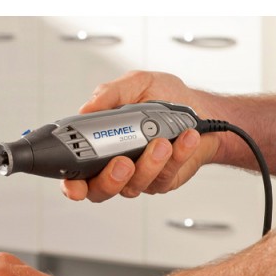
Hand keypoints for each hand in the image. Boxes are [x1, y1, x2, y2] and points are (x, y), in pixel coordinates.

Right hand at [61, 70, 222, 203]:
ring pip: (135, 184)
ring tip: (162, 142)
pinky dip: (176, 156)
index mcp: (101, 144)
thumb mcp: (136, 84)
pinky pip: (164, 176)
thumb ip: (110, 94)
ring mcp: (140, 176)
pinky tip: (184, 139)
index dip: (72, 184)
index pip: (77, 172)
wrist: (202, 110)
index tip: (75, 183)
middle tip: (123, 162)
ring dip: (149, 164)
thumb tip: (87, 107)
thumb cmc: (166, 97)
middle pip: (101, 190)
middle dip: (110, 179)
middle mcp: (116, 165)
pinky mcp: (164, 180)